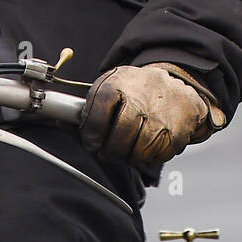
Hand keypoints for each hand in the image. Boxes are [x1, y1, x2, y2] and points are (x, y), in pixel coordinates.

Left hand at [79, 63, 225, 174]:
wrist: (177, 90)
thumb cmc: (139, 90)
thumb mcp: (114, 83)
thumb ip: (95, 103)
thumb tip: (65, 120)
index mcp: (119, 83)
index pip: (98, 116)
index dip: (91, 135)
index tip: (91, 142)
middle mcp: (141, 99)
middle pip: (118, 139)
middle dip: (109, 151)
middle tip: (106, 152)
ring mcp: (160, 118)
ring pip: (137, 152)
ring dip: (128, 156)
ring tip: (125, 149)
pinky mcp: (175, 135)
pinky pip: (155, 157)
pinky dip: (147, 157)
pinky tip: (144, 147)